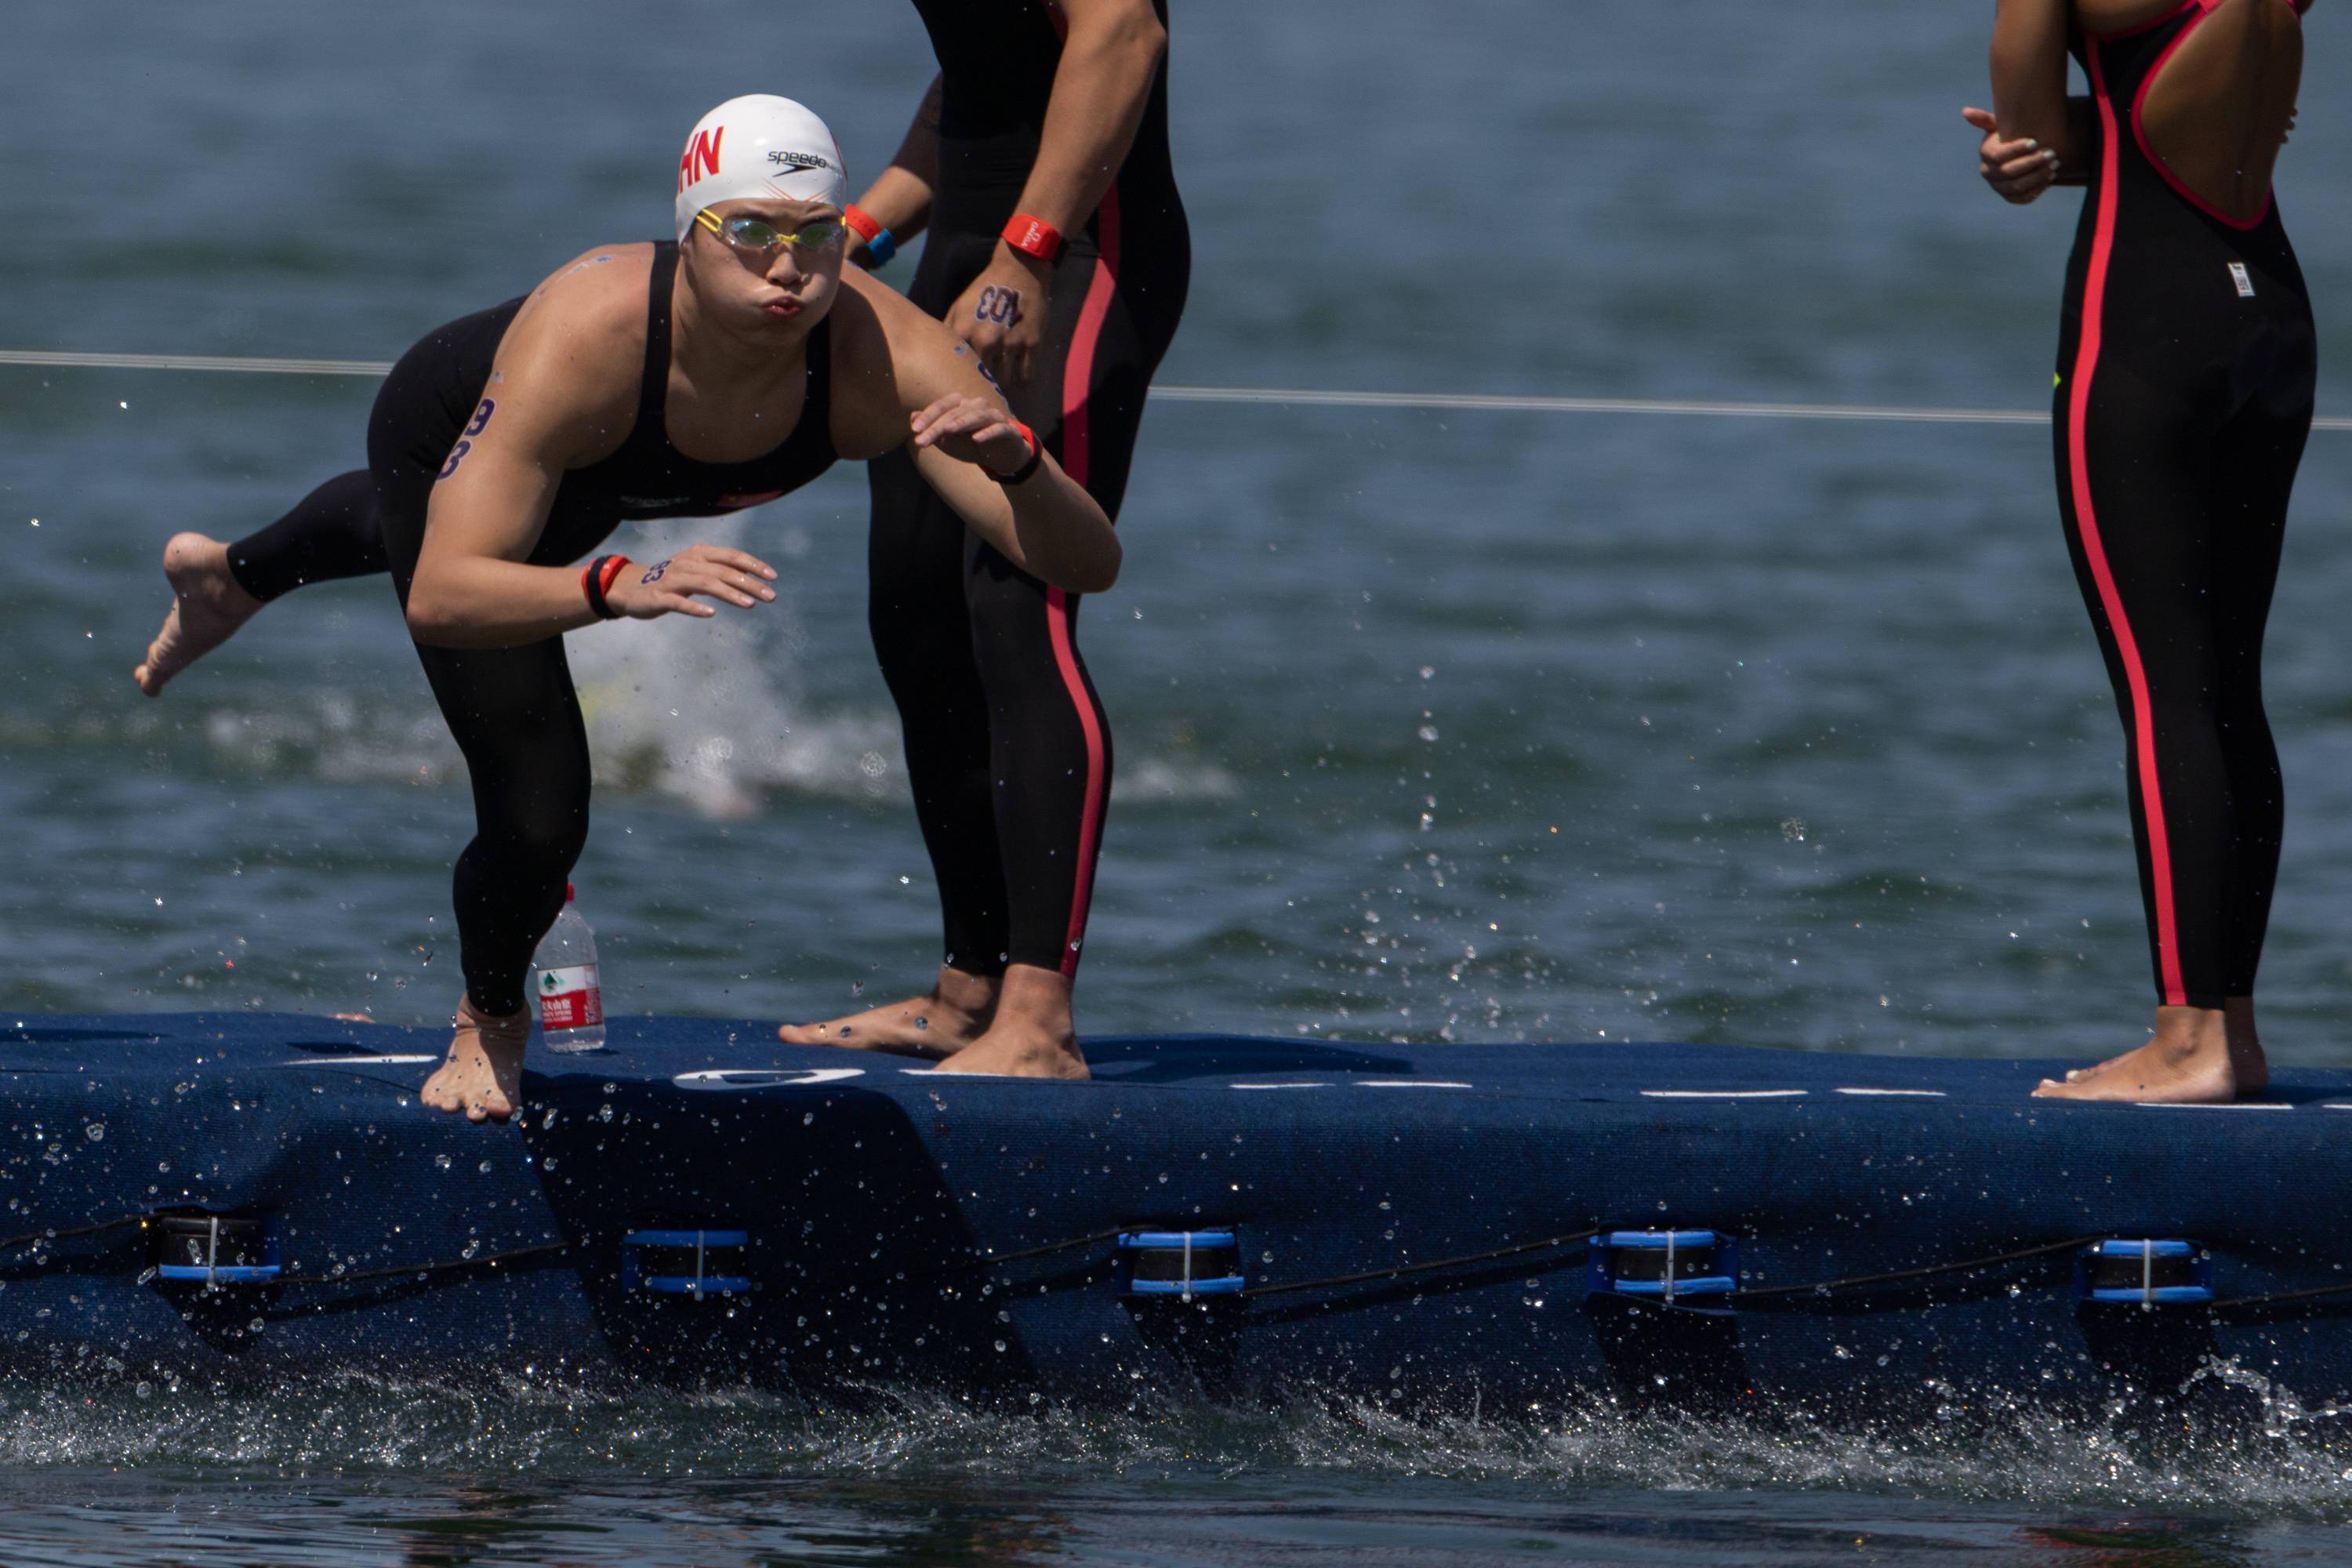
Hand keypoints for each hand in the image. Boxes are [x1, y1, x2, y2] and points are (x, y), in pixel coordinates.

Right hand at [604, 544, 777, 620]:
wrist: (630, 588)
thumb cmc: (671, 580)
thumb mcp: (697, 570)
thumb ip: (719, 571)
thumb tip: (750, 577)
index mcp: (699, 554)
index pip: (732, 556)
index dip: (753, 565)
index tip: (773, 577)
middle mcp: (688, 563)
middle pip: (723, 571)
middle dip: (749, 583)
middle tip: (770, 596)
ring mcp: (673, 579)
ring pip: (706, 584)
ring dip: (730, 594)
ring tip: (750, 604)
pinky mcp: (660, 597)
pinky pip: (679, 602)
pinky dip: (695, 608)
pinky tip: (710, 614)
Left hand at [910, 392, 1033, 475]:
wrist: (1002, 455)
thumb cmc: (972, 445)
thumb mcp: (950, 441)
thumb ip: (933, 430)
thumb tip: (912, 416)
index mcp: (961, 405)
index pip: (941, 407)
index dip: (927, 417)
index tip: (914, 430)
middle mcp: (976, 405)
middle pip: (955, 412)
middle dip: (937, 427)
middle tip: (922, 441)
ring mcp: (993, 416)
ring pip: (976, 416)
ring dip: (962, 422)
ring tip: (948, 430)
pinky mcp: (1008, 429)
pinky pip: (997, 429)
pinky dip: (987, 433)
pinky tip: (977, 439)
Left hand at [949, 244, 1049, 387]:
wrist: (1017, 270)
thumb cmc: (985, 289)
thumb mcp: (959, 307)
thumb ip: (949, 332)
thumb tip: (938, 355)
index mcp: (964, 333)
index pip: (957, 370)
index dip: (960, 380)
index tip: (963, 384)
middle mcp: (986, 341)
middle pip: (982, 379)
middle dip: (984, 384)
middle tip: (985, 387)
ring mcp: (1011, 343)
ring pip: (1006, 381)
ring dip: (1004, 383)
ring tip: (1002, 380)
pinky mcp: (1032, 343)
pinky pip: (1027, 375)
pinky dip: (1022, 379)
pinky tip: (1018, 373)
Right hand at [1964, 107, 2060, 203]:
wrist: (2023, 152)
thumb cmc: (2013, 134)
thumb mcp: (2001, 124)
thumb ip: (1986, 119)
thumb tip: (1965, 111)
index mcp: (1985, 155)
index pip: (1998, 156)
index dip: (2016, 150)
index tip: (2035, 142)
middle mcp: (1988, 173)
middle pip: (2008, 172)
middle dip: (2032, 163)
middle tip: (2052, 153)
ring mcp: (1998, 187)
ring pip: (2017, 186)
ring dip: (2038, 176)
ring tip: (2055, 163)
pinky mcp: (2010, 197)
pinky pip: (2023, 198)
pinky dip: (2038, 188)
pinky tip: (2051, 176)